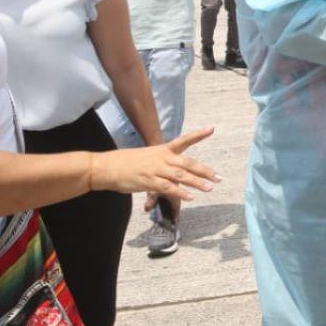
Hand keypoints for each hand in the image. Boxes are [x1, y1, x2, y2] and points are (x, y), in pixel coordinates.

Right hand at [90, 127, 218, 201]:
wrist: (107, 167)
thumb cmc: (127, 162)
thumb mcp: (148, 156)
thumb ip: (164, 164)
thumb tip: (176, 174)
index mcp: (162, 149)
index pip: (184, 140)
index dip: (198, 134)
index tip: (212, 128)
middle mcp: (162, 158)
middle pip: (188, 163)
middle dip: (205, 170)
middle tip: (218, 177)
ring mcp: (156, 170)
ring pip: (181, 176)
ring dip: (196, 182)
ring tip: (210, 188)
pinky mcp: (149, 182)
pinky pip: (168, 188)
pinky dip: (180, 192)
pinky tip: (191, 197)